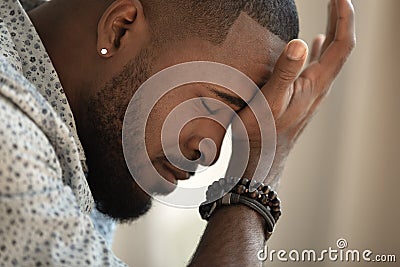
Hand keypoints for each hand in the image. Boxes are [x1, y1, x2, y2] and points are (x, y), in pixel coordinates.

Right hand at [228, 0, 355, 187]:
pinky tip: (313, 44)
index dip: (344, 18)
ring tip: (330, 13)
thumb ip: (285, 72)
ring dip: (332, 32)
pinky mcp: (301, 98)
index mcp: (316, 84)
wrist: (262, 159)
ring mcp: (311, 93)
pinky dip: (319, 50)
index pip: (342, 45)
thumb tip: (301, 41)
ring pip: (329, 57)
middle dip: (340, 20)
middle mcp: (319, 87)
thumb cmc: (262, 133)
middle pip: (339, 48)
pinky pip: (316, 68)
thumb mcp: (270, 100)